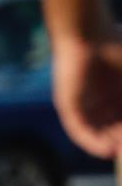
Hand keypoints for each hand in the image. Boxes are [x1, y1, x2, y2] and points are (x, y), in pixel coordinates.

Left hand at [51, 33, 121, 159]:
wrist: (88, 34)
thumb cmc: (119, 48)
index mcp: (120, 91)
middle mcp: (102, 100)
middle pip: (115, 130)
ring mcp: (84, 103)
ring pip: (99, 133)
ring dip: (112, 145)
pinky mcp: (67, 105)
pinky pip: (79, 131)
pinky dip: (93, 143)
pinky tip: (107, 151)